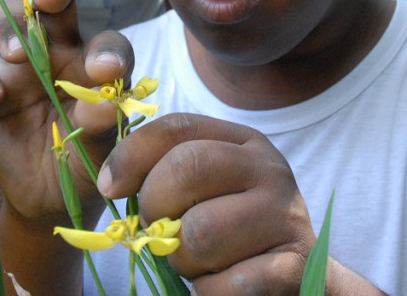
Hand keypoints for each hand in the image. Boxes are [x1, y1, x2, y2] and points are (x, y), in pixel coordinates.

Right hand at [0, 0, 129, 222]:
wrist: (48, 199)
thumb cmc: (84, 164)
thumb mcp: (100, 152)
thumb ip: (102, 127)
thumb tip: (104, 105)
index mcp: (95, 66)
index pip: (107, 44)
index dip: (108, 51)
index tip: (106, 71)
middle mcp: (58, 54)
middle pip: (53, 6)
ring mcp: (18, 67)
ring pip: (8, 19)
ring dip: (10, 26)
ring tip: (16, 54)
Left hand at [98, 113, 314, 294]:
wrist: (297, 278)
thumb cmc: (231, 230)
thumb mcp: (203, 188)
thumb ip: (163, 170)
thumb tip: (110, 180)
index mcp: (243, 141)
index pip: (177, 128)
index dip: (131, 154)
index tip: (109, 188)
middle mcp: (270, 168)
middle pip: (186, 168)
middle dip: (155, 208)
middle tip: (160, 235)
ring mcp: (287, 215)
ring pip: (201, 232)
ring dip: (184, 260)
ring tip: (197, 263)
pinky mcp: (295, 265)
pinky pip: (229, 282)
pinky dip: (210, 292)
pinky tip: (219, 286)